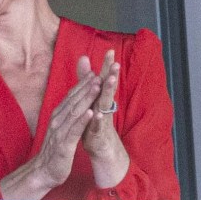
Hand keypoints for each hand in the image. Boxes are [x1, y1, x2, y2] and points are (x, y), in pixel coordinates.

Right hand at [29, 70, 100, 190]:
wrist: (43, 171)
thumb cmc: (55, 150)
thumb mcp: (61, 129)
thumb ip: (67, 114)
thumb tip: (74, 101)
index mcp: (57, 116)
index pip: (71, 97)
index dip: (82, 84)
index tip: (93, 73)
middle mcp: (57, 120)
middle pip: (73, 100)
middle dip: (86, 87)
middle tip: (98, 74)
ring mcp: (59, 132)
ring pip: (74, 112)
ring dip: (86, 98)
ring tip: (97, 87)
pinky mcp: (63, 145)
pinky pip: (74, 130)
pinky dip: (81, 121)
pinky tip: (89, 112)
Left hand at [77, 51, 129, 186]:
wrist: (99, 148)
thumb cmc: (93, 121)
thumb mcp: (90, 100)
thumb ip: (86, 79)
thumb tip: (84, 58)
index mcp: (100, 99)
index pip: (104, 79)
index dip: (107, 66)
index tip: (110, 51)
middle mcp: (103, 108)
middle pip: (108, 90)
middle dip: (112, 76)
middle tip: (116, 64)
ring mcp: (102, 121)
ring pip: (105, 105)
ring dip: (107, 94)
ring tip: (109, 81)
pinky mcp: (98, 134)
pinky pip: (98, 127)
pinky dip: (97, 120)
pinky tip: (97, 114)